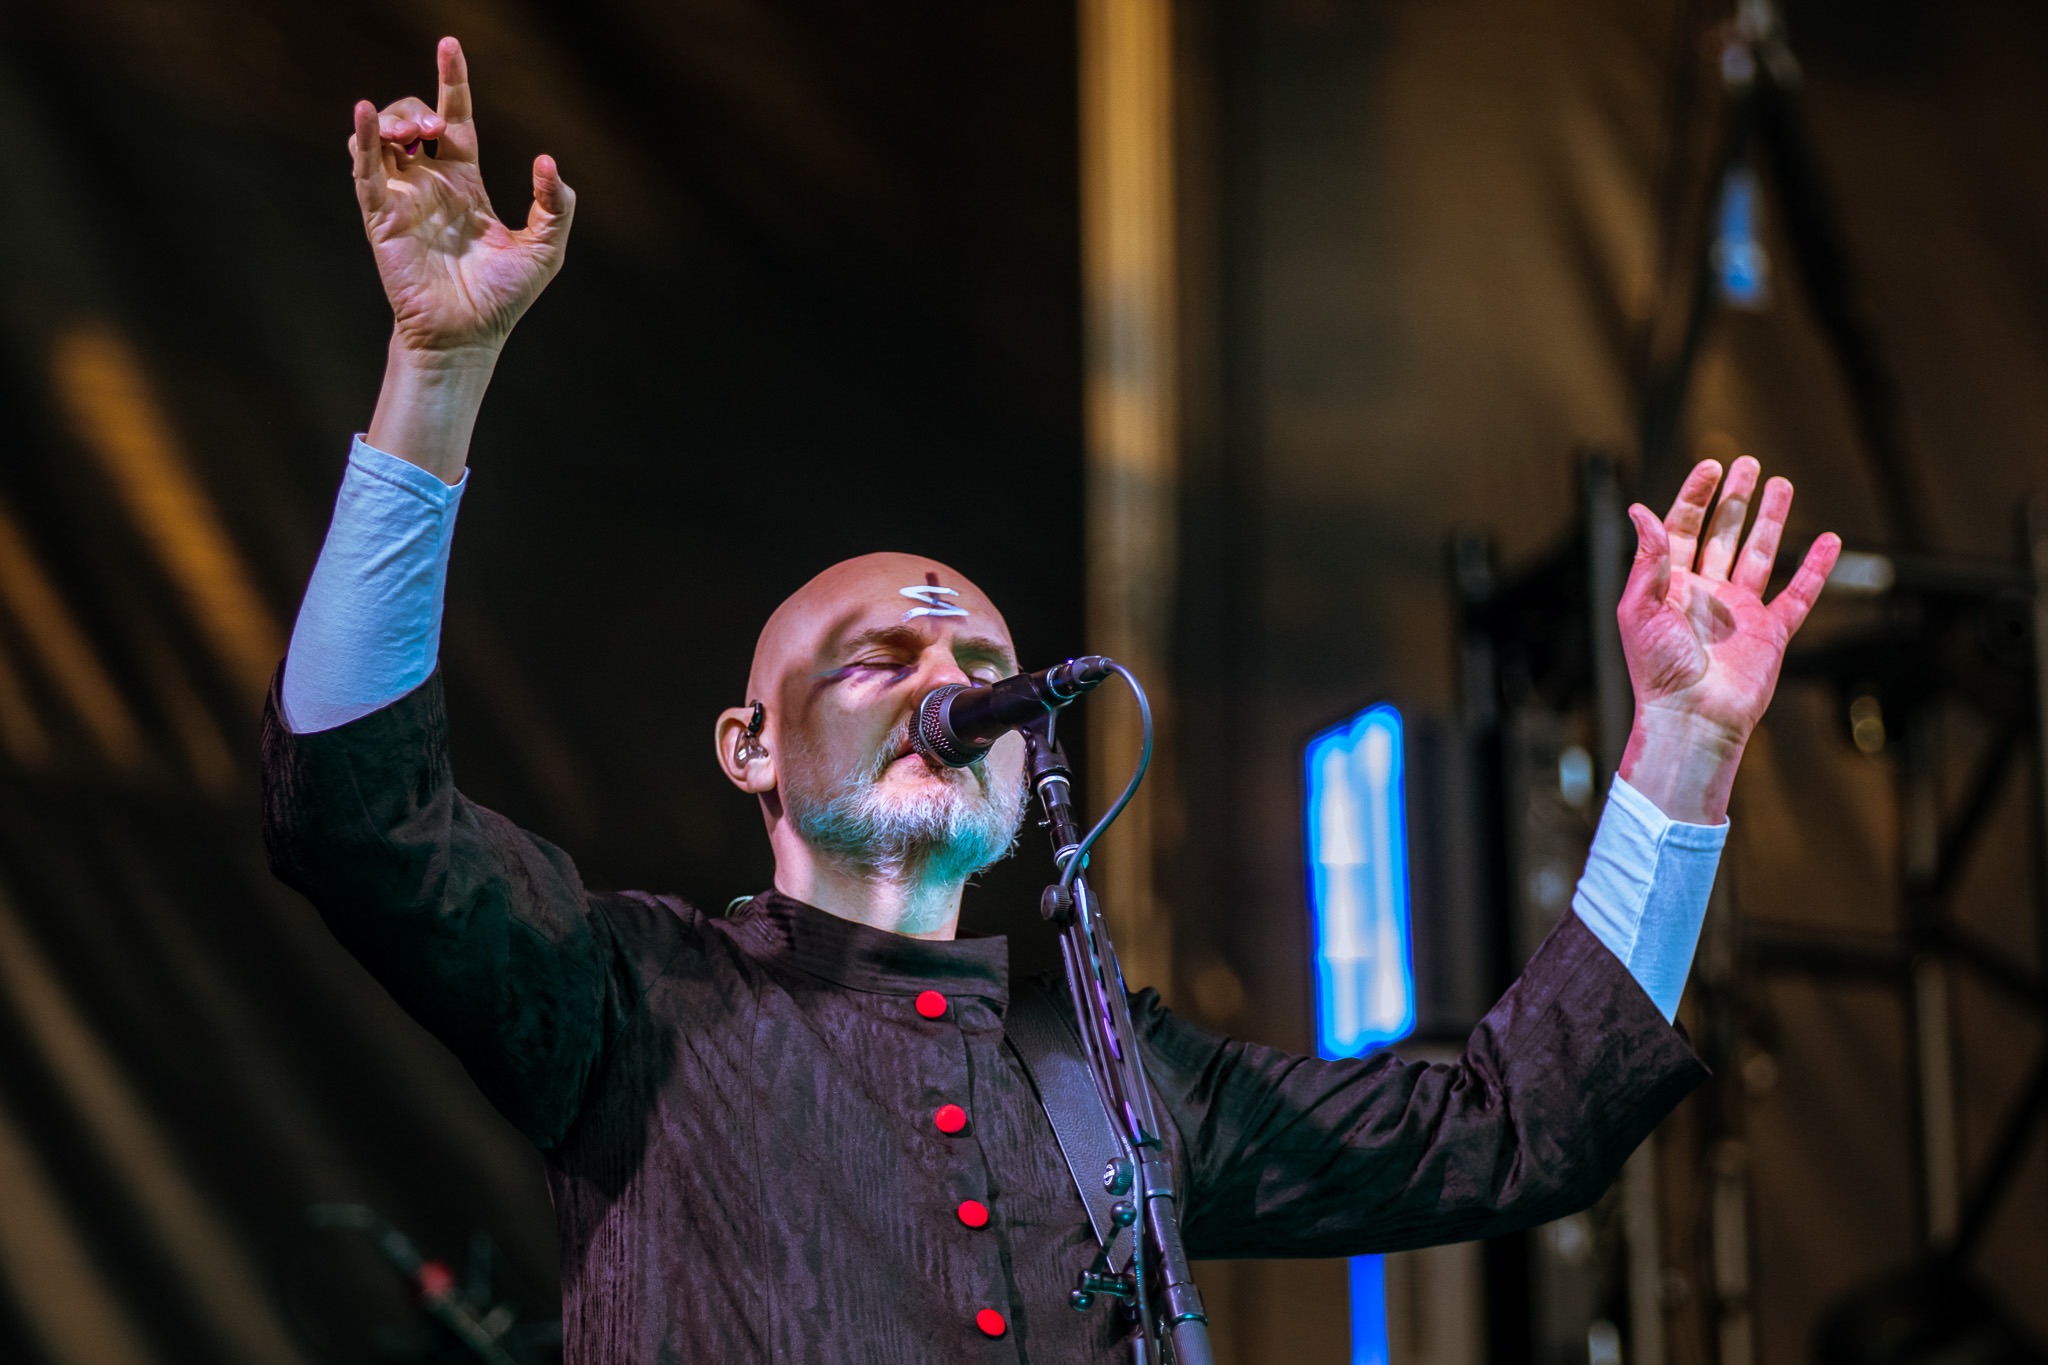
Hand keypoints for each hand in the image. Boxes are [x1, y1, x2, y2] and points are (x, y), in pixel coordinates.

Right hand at [350, 37, 573, 355]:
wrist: (468, 336)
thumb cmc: (502, 297)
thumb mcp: (546, 247)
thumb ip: (556, 204)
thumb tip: (546, 160)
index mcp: (465, 181)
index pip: (456, 118)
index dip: (453, 81)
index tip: (450, 44)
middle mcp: (430, 182)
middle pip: (413, 119)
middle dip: (421, 108)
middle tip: (434, 130)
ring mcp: (402, 197)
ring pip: (381, 135)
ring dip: (394, 119)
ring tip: (417, 133)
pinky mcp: (381, 216)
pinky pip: (364, 169)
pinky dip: (364, 138)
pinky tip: (364, 112)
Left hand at [1615, 456, 1840, 822]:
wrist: (1692, 718)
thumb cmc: (1658, 670)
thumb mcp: (1640, 608)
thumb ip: (1647, 558)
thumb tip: (1640, 510)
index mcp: (1669, 586)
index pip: (1683, 529)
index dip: (1695, 496)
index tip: (1710, 465)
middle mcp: (1704, 594)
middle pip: (1722, 534)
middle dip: (1735, 499)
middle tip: (1748, 464)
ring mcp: (1739, 612)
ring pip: (1759, 554)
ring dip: (1771, 520)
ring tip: (1782, 484)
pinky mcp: (1771, 633)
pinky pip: (1798, 594)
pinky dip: (1816, 568)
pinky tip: (1829, 541)